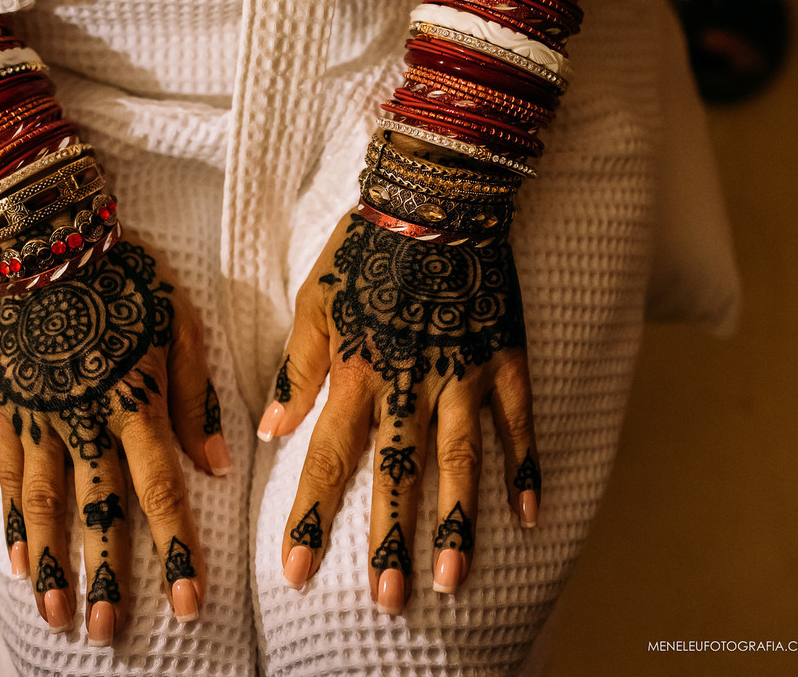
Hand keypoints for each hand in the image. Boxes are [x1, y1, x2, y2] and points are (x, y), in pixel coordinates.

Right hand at [0, 236, 228, 642]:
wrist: (50, 238)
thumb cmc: (128, 278)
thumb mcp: (179, 323)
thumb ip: (195, 397)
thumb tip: (216, 466)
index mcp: (133, 402)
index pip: (159, 489)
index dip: (174, 547)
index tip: (186, 601)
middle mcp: (83, 420)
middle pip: (97, 510)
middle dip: (105, 575)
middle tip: (107, 632)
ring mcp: (37, 416)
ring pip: (44, 503)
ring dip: (53, 561)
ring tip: (57, 612)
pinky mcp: (4, 406)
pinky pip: (4, 472)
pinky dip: (11, 519)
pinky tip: (20, 561)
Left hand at [260, 213, 539, 612]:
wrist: (435, 198)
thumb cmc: (364, 250)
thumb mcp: (312, 303)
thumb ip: (296, 370)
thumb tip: (268, 432)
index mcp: (357, 372)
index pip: (330, 456)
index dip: (312, 514)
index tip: (297, 568)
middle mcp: (411, 384)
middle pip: (399, 473)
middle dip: (391, 539)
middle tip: (390, 598)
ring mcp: (463, 374)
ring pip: (461, 462)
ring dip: (457, 523)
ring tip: (454, 579)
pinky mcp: (504, 359)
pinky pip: (518, 423)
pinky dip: (524, 468)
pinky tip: (529, 516)